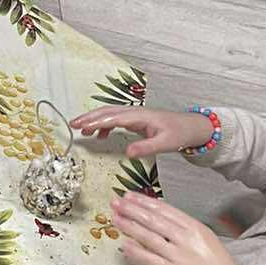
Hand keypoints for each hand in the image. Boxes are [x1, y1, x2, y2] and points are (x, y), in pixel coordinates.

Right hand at [71, 107, 214, 156]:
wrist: (192, 127)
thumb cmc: (179, 133)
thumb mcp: (164, 143)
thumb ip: (146, 147)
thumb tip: (127, 152)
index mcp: (139, 116)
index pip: (113, 117)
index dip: (96, 122)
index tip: (82, 127)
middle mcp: (134, 113)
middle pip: (107, 112)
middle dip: (89, 117)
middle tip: (73, 124)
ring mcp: (135, 115)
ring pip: (109, 114)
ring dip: (94, 120)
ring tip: (80, 129)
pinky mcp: (136, 120)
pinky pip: (115, 119)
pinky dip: (104, 125)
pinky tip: (100, 136)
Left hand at [113, 193, 238, 264]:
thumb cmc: (214, 262)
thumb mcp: (203, 235)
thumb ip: (182, 225)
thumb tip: (156, 212)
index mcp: (194, 226)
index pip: (164, 209)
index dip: (144, 201)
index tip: (129, 196)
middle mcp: (185, 239)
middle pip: (153, 220)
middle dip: (131, 209)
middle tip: (116, 202)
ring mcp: (178, 256)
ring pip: (149, 237)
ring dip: (129, 226)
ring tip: (115, 218)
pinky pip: (149, 259)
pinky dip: (136, 251)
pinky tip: (124, 244)